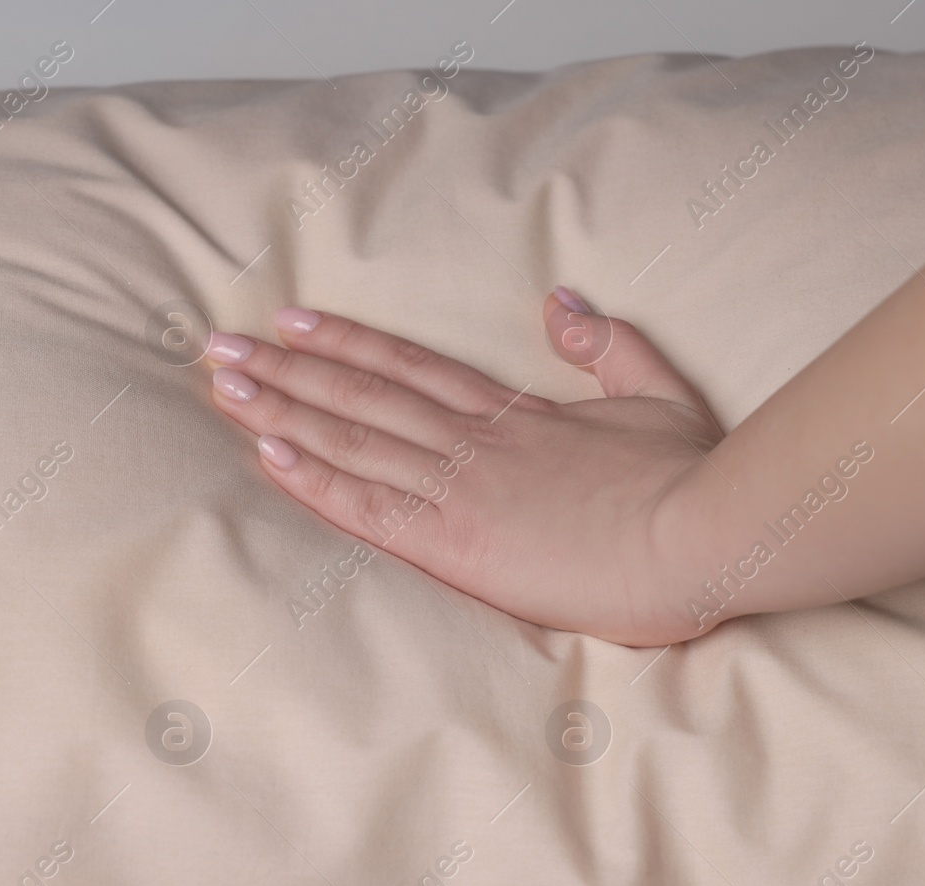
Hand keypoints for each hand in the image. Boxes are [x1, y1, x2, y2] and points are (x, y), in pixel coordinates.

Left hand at [203, 289, 724, 646]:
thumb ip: (607, 347)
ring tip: (220, 385)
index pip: (412, 370)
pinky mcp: (459, 544)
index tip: (294, 321)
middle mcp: (475, 443)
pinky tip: (265, 453)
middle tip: (219, 345)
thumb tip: (561, 302)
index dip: (348, 344)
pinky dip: (314, 479)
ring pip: (352, 439)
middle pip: (362, 395)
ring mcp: (462, 490)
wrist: (705, 537)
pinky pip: (369, 506)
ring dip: (281, 409)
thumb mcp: (658, 396)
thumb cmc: (691, 479)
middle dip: (286, 367)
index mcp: (517, 416)